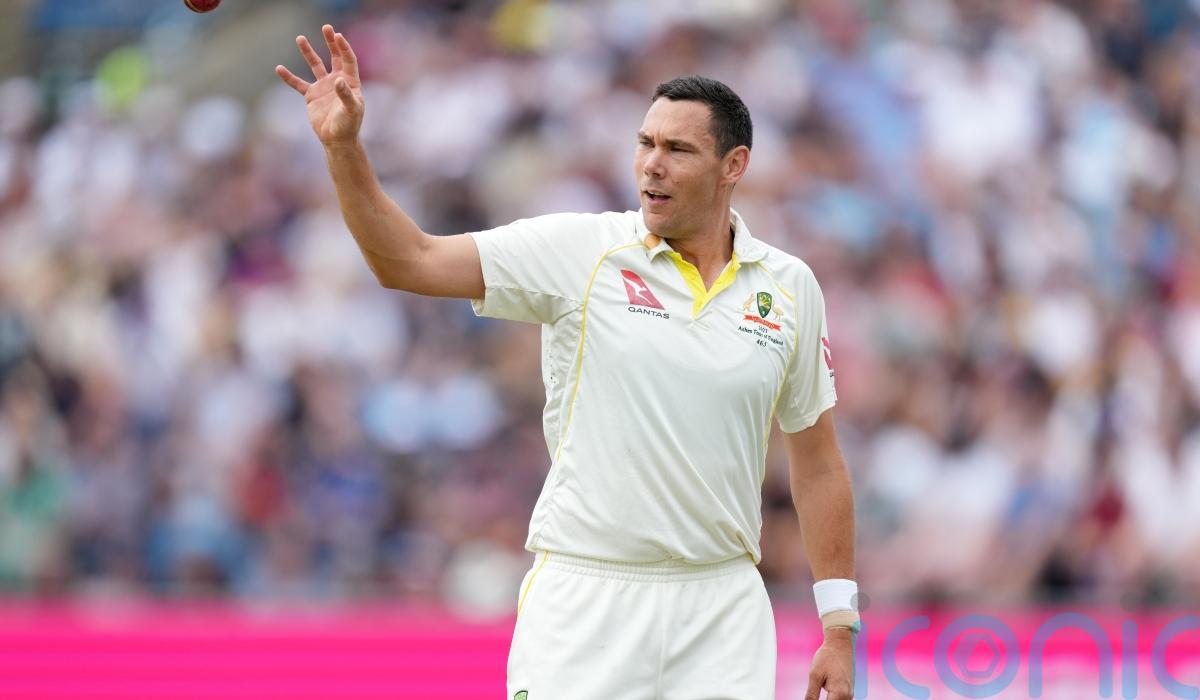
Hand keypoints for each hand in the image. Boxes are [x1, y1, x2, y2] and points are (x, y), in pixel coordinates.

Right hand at [276, 24, 363, 145]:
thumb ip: (346, 95)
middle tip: (326, 27)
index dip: (344, 47)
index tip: (338, 35)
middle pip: (334, 57)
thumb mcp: (351, 110)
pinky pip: (298, 83)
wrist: (337, 140)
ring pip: (315, 65)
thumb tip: (339, 80)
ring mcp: (323, 87)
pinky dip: (289, 77)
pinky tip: (279, 68)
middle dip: (330, 42)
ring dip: (308, 52)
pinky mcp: (311, 96)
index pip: (348, 60)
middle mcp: (337, 81)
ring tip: (300, 38)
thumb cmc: (349, 125)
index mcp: (351, 82)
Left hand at [805, 628, 854, 699]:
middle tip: (812, 694)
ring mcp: (850, 694)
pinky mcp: (848, 690)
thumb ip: (811, 695)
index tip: (810, 698)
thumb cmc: (827, 657)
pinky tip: (825, 695)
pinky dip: (832, 699)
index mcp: (839, 693)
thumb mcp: (815, 675)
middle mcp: (848, 696)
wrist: (840, 644)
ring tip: (818, 688)